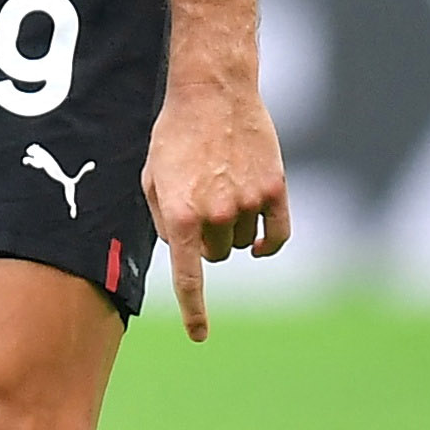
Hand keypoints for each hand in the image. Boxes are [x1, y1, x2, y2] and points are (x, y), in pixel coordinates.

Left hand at [143, 64, 288, 342]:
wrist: (212, 93)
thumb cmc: (174, 136)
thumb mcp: (152, 179)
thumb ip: (165, 221)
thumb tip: (184, 253)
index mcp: (180, 215)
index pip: (189, 277)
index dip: (194, 310)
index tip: (200, 336)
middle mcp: (217, 214)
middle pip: (216, 256)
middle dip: (206, 241)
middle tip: (201, 205)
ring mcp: (250, 202)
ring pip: (243, 244)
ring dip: (234, 231)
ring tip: (222, 192)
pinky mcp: (276, 190)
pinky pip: (277, 236)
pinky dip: (269, 242)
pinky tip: (260, 240)